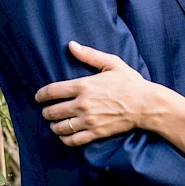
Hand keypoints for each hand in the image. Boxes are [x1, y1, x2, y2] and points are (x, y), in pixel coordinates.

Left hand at [35, 41, 150, 145]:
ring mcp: (88, 120)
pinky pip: (72, 140)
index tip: (38, 97)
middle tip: (47, 111)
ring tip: (55, 123)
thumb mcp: (111, 63)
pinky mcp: (95, 133)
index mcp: (83, 85)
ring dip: (54, 126)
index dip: (41, 95)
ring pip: (60, 127)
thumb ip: (89, 54)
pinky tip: (65, 135)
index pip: (52, 91)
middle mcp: (82, 104)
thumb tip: (71, 45)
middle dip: (46, 111)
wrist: (146, 105)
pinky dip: (65, 139)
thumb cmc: (130, 82)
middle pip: (52, 111)